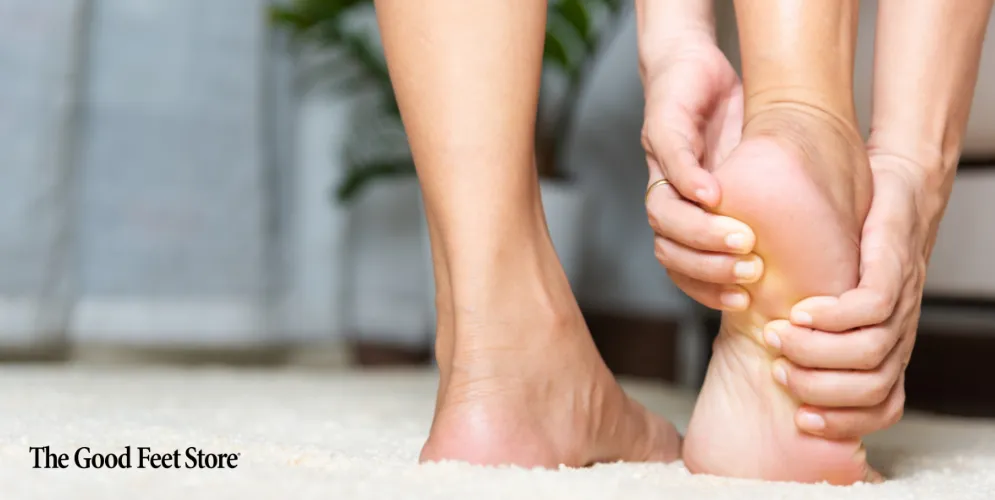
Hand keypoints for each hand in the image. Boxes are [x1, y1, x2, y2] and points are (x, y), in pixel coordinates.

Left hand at [641, 34, 762, 310]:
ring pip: (664, 214)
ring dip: (700, 232)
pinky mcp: (662, 129)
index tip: (744, 301)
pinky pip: (670, 161)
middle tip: (751, 268)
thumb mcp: (763, 182)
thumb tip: (828, 265)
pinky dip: (689, 180)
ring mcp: (659, 166)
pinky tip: (714, 193)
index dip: (708, 291)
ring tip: (741, 237)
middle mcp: (667, 199)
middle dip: (709, 267)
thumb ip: (779, 221)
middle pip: (668, 251)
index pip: (683, 274)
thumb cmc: (737, 131)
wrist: (698, 69)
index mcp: (686, 221)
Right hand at [764, 154, 933, 438]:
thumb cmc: (855, 242)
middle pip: (873, 389)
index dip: (844, 422)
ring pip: (870, 353)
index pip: (883, 407)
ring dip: (817, 352)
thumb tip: (762, 356)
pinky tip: (802, 308)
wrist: (898, 183)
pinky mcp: (895, 267)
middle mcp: (900, 330)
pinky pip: (870, 308)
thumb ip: (806, 329)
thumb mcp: (829, 295)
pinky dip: (831, 317)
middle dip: (819, 388)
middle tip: (779, 367)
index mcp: (888, 346)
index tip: (800, 416)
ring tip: (779, 334)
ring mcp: (902, 301)